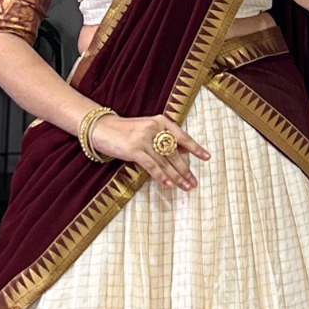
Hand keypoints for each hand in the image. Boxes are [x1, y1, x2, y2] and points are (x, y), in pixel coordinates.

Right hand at [89, 111, 210, 191]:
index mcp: (160, 121)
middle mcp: (154, 128)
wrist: (101, 128)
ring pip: (165, 162)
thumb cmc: (125, 131)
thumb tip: (180, 155)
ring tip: (185, 187)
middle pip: (175, 153)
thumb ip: (161, 139)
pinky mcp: (134, 149)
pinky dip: (161, 177)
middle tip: (194, 182)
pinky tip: (169, 184)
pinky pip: (152, 166)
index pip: (182, 136)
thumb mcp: (146, 129)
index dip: (195, 148)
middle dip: (185, 170)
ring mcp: (144, 138)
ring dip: (177, 177)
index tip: (207, 158)